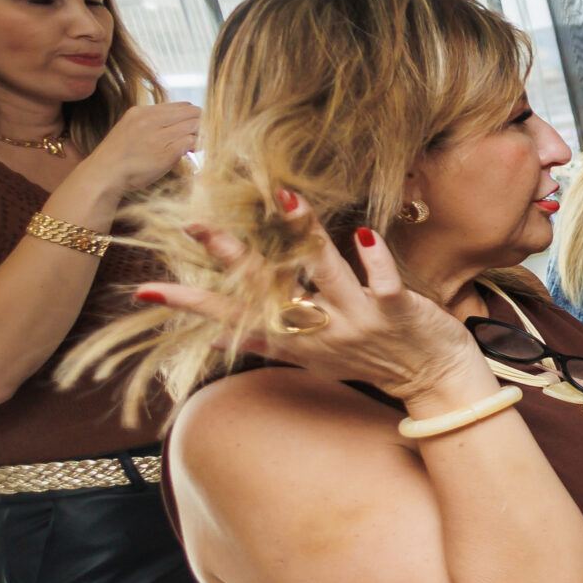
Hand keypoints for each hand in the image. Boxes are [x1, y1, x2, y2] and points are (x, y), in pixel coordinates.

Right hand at [81, 101, 199, 195]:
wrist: (103, 174)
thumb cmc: (119, 157)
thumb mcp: (131, 129)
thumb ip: (152, 124)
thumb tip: (181, 125)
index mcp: (141, 111)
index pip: (181, 106)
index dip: (193, 116)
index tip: (196, 126)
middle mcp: (150, 120)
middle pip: (192, 113)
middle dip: (202, 124)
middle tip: (203, 136)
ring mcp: (158, 136)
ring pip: (194, 126)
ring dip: (202, 135)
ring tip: (200, 145)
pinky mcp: (166, 152)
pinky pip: (191, 142)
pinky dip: (198, 146)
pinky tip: (195, 152)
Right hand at [138, 208, 480, 402]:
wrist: (436, 382)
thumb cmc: (372, 360)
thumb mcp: (312, 358)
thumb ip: (266, 341)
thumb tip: (215, 333)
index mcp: (295, 339)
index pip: (234, 319)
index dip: (192, 307)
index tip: (147, 291)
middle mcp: (320, 330)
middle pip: (269, 292)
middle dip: (232, 260)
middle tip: (196, 226)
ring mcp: (358, 320)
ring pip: (326, 276)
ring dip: (306, 237)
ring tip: (287, 200)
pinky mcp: (397, 311)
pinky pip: (382, 283)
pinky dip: (374, 259)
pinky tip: (363, 231)